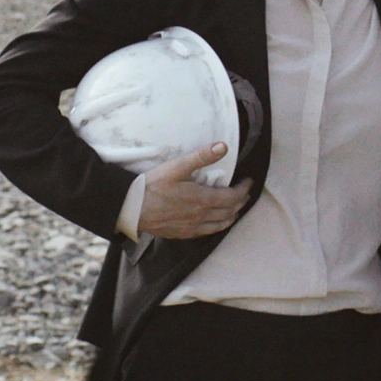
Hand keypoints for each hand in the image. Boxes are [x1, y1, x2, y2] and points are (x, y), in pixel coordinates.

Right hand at [137, 143, 251, 239]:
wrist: (132, 208)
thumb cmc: (153, 186)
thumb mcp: (178, 167)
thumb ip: (202, 157)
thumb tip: (223, 146)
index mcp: (203, 199)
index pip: (233, 196)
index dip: (244, 189)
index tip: (248, 181)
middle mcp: (201, 216)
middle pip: (230, 211)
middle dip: (240, 201)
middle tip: (245, 193)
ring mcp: (192, 227)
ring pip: (220, 225)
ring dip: (231, 216)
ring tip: (235, 209)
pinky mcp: (182, 233)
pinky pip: (207, 232)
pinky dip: (217, 226)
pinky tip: (214, 222)